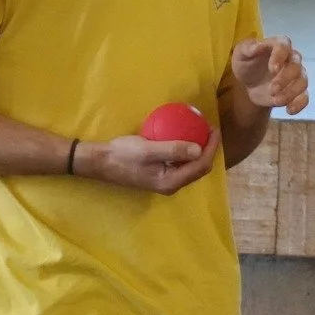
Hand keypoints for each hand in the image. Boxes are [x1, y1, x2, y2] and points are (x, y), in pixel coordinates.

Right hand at [81, 127, 221, 194]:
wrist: (100, 162)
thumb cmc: (122, 155)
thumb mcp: (148, 149)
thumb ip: (173, 150)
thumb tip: (199, 149)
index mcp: (171, 182)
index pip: (200, 166)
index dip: (211, 148)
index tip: (214, 129)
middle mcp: (171, 184)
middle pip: (199, 169)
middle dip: (209, 150)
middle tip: (210, 129)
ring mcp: (165, 180)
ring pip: (190, 167)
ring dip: (199, 151)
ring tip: (201, 132)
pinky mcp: (159, 174)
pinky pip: (179, 163)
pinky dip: (186, 151)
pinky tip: (183, 137)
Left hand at [230, 36, 308, 113]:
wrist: (251, 81)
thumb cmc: (247, 63)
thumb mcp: (241, 54)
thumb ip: (248, 49)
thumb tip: (258, 46)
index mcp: (278, 45)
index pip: (284, 45)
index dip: (280, 56)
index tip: (273, 68)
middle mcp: (291, 59)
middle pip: (296, 66)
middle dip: (285, 79)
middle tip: (272, 89)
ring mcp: (296, 76)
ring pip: (302, 82)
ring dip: (291, 92)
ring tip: (276, 100)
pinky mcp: (296, 91)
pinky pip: (304, 97)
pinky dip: (299, 104)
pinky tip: (289, 110)